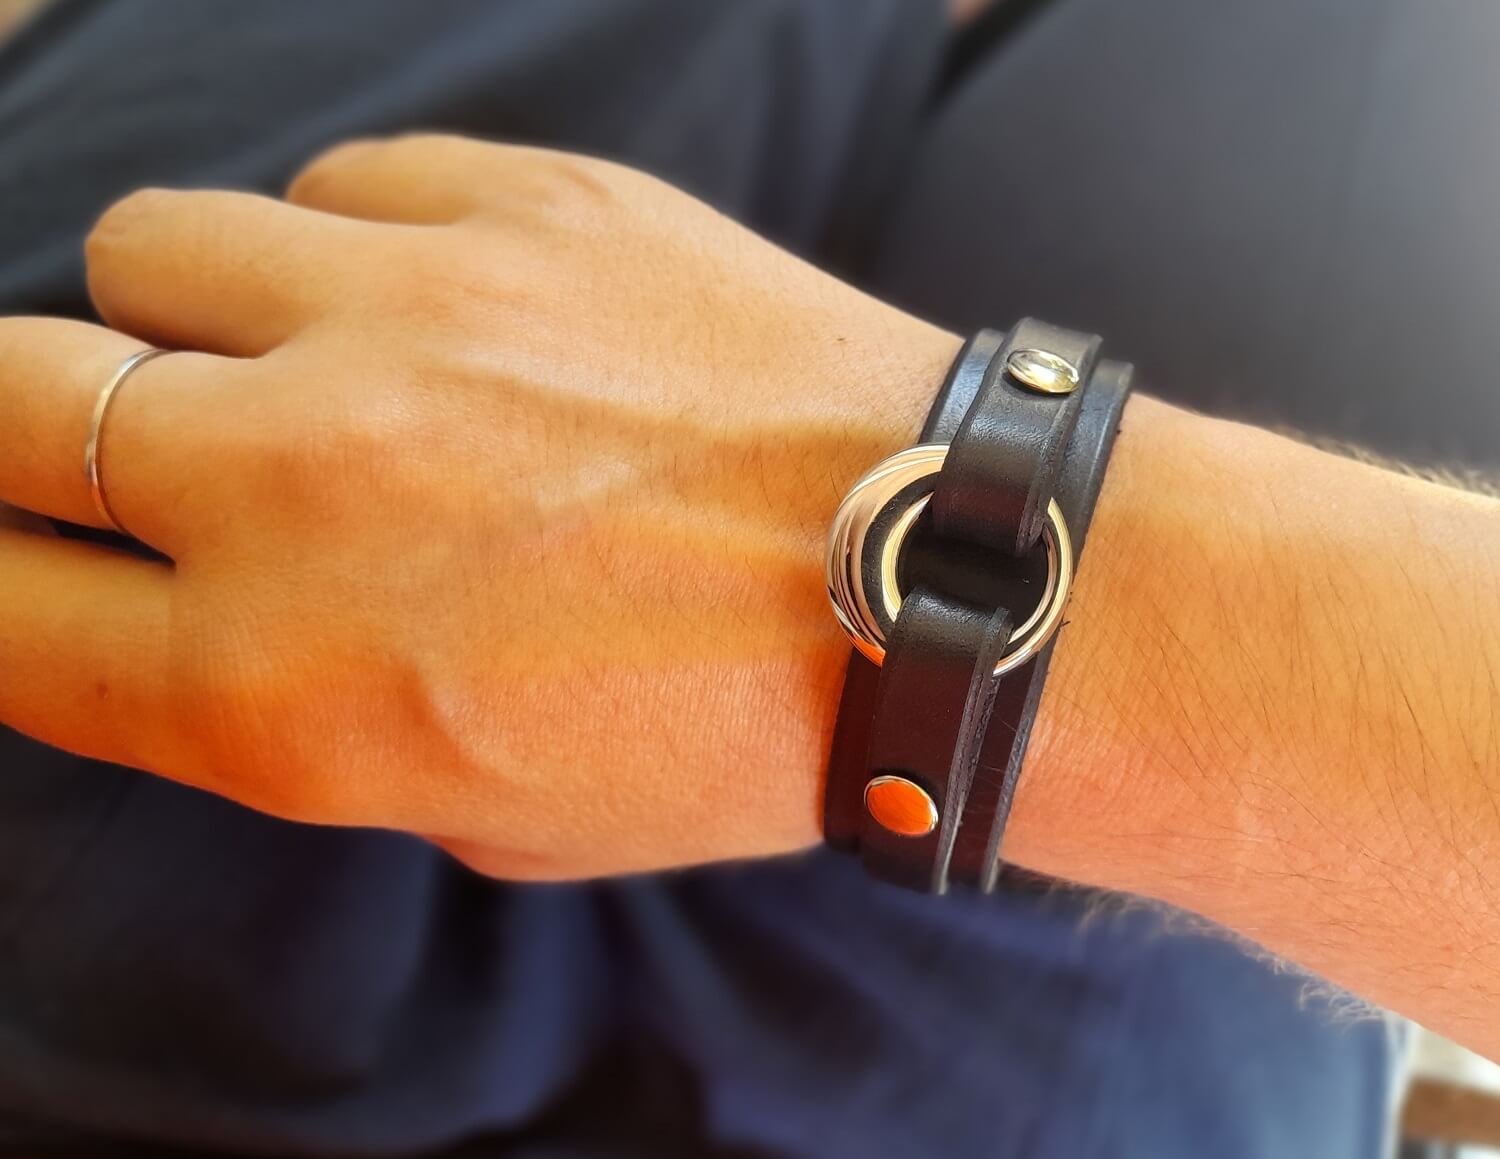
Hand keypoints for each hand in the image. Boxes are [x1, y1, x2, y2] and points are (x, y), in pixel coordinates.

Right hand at [0, 135, 958, 877]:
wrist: (930, 588)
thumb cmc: (716, 730)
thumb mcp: (473, 808)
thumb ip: (296, 712)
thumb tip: (199, 600)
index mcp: (275, 689)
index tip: (28, 551)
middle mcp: (299, 485)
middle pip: (1, 394)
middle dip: (16, 424)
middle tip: (107, 438)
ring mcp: (407, 316)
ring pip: (150, 245)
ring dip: (195, 311)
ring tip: (308, 358)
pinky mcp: (523, 205)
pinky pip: (341, 181)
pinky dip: (358, 243)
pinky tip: (445, 304)